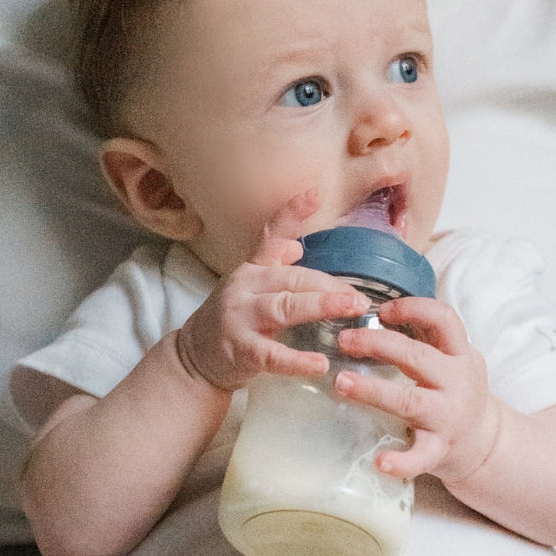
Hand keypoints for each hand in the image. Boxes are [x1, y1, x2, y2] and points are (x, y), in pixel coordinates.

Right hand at [176, 192, 369, 391]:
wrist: (194, 358)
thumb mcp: (251, 288)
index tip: (315, 192)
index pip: (272, 235)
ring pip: (283, 308)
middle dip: (328, 285)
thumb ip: (273, 267)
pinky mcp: (239, 350)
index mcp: (253, 270)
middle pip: (291, 278)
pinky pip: (272, 355)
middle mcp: (245, 287)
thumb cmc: (233, 321)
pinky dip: (296, 360)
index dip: (292, 213)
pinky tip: (319, 363)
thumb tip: (296, 246)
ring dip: (319, 306)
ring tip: (350, 309)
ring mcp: (240, 318)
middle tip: (360, 296)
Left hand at [332, 296, 499, 485]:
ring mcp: (448, 417)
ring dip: (373, 391)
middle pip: (417, 356)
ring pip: (410, 401)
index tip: (381, 310)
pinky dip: (402, 461)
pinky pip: (421, 456)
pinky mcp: (440, 449)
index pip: (444, 319)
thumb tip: (373, 310)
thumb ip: (424, 336)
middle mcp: (457, 382)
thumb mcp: (452, 358)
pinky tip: (380, 462)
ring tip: (342, 384)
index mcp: (459, 354)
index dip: (412, 308)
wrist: (486, 443)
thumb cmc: (456, 391)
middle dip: (378, 343)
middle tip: (344, 340)